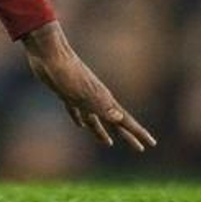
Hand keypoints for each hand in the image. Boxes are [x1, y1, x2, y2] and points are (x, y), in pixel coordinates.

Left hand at [22, 22, 156, 150]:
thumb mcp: (85, 92)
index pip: (125, 120)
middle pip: (114, 121)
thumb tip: (119, 117)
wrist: (49, 53)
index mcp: (103, 100)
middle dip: (126, 135)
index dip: (138, 133)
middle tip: (139, 148)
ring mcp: (80, 96)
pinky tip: (80, 125)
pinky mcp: (65, 92)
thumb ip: (101, 105)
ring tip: (108, 143)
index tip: (151, 143)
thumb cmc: (68, 72)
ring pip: (94, 118)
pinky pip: (75, 110)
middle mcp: (95, 99)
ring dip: (101, 130)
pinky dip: (79, 118)